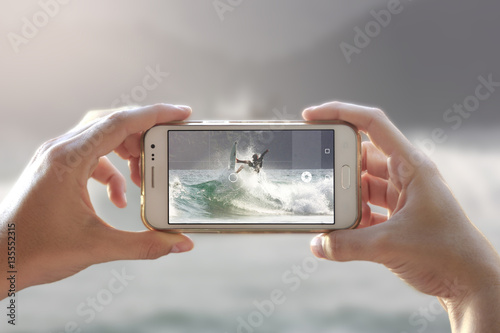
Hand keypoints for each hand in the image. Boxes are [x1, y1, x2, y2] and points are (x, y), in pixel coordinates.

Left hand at [0, 104, 193, 297]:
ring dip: (128, 154)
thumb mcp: (97, 247)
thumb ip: (145, 245)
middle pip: (113, 124)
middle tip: (168, 147)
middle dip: (145, 135)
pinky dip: (111, 171)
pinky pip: (92, 157)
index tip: (182, 113)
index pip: (120, 123)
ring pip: (102, 138)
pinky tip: (119, 197)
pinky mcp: (55, 169)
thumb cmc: (35, 249)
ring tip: (143, 178)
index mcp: (69, 159)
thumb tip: (181, 244)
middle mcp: (61, 150)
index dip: (155, 115)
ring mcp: (56, 157)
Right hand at [303, 102, 499, 330]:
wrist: (469, 281)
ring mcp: (402, 194)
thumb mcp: (389, 245)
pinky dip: (353, 216)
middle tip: (317, 176)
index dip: (340, 112)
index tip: (311, 116)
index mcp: (411, 165)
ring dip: (345, 196)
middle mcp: (406, 174)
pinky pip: (367, 207)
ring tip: (329, 209)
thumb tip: (317, 243)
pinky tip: (343, 230)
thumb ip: (347, 244)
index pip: (372, 123)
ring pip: (362, 184)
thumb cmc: (446, 252)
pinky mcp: (397, 215)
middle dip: (337, 165)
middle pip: (361, 155)